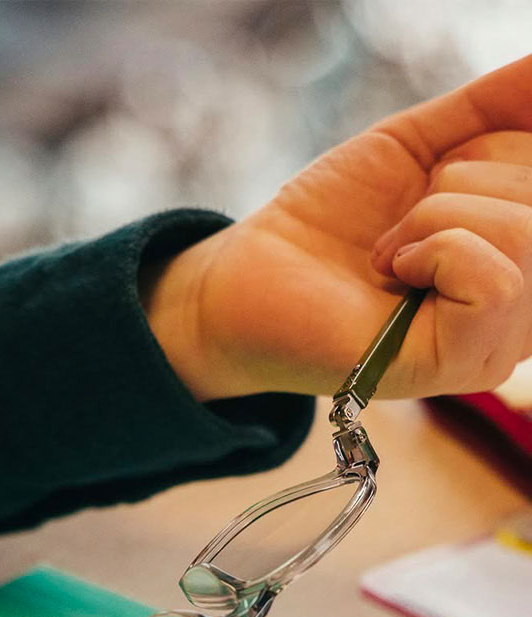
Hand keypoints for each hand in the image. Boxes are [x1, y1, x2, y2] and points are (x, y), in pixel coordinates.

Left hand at [146, 55, 531, 401]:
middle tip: (398, 226)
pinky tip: (393, 271)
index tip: (430, 182)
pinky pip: (497, 283)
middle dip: (457, 182)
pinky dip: (435, 252)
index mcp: (524, 258)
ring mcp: (499, 344)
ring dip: (435, 216)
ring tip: (387, 252)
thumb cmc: (333, 219)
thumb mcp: (420, 145)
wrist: (253, 274)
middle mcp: (529, 310)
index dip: (488, 152)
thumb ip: (494, 109)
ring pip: (524, 235)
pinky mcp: (460, 364)